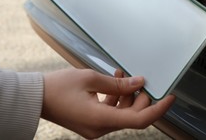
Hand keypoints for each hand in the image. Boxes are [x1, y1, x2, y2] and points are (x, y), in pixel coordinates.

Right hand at [42, 68, 174, 138]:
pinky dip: (115, 99)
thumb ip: (118, 84)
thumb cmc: (58, 87)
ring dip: (126, 96)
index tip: (170, 97)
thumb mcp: (90, 79)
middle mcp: (100, 129)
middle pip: (132, 116)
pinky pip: (110, 113)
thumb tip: (139, 83)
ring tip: (123, 76)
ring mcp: (94, 128)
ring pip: (121, 114)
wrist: (35, 97)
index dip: (159, 108)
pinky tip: (113, 82)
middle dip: (140, 98)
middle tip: (140, 79)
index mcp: (101, 120)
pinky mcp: (90, 123)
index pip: (140, 120)